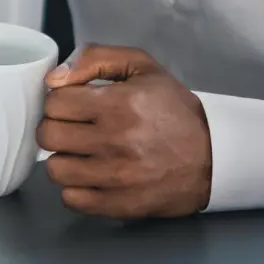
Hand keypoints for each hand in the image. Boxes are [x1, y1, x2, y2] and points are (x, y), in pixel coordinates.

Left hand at [38, 45, 212, 218]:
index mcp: (117, 104)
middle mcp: (114, 142)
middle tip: (74, 129)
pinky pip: (72, 199)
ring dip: (64, 159)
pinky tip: (90, 176)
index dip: (59, 101)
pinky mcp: (121, 205)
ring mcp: (117, 177)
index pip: (54, 103)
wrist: (215, 156)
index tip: (73, 105)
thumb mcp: (142, 67)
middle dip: (56, 128)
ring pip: (56, 169)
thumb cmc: (174, 109)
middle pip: (48, 136)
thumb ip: (94, 58)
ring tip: (82, 153)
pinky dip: (75, 188)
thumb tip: (53, 79)